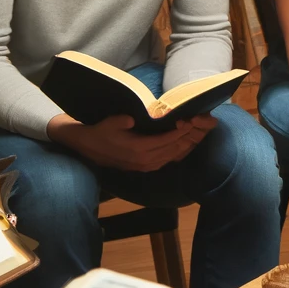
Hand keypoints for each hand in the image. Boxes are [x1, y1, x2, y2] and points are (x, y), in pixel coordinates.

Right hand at [48, 114, 210, 171]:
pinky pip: (166, 161)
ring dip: (185, 146)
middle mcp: (145, 160)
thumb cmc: (100, 132)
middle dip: (188, 137)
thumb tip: (130, 120)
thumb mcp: (107, 124)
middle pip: (174, 149)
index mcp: (138, 149)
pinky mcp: (143, 167)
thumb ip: (119, 122)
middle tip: (201, 125)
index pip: (167, 140)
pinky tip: (184, 145)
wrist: (87, 148)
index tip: (191, 120)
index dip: (181, 130)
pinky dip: (177, 153)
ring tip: (197, 133)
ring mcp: (145, 165)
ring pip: (172, 156)